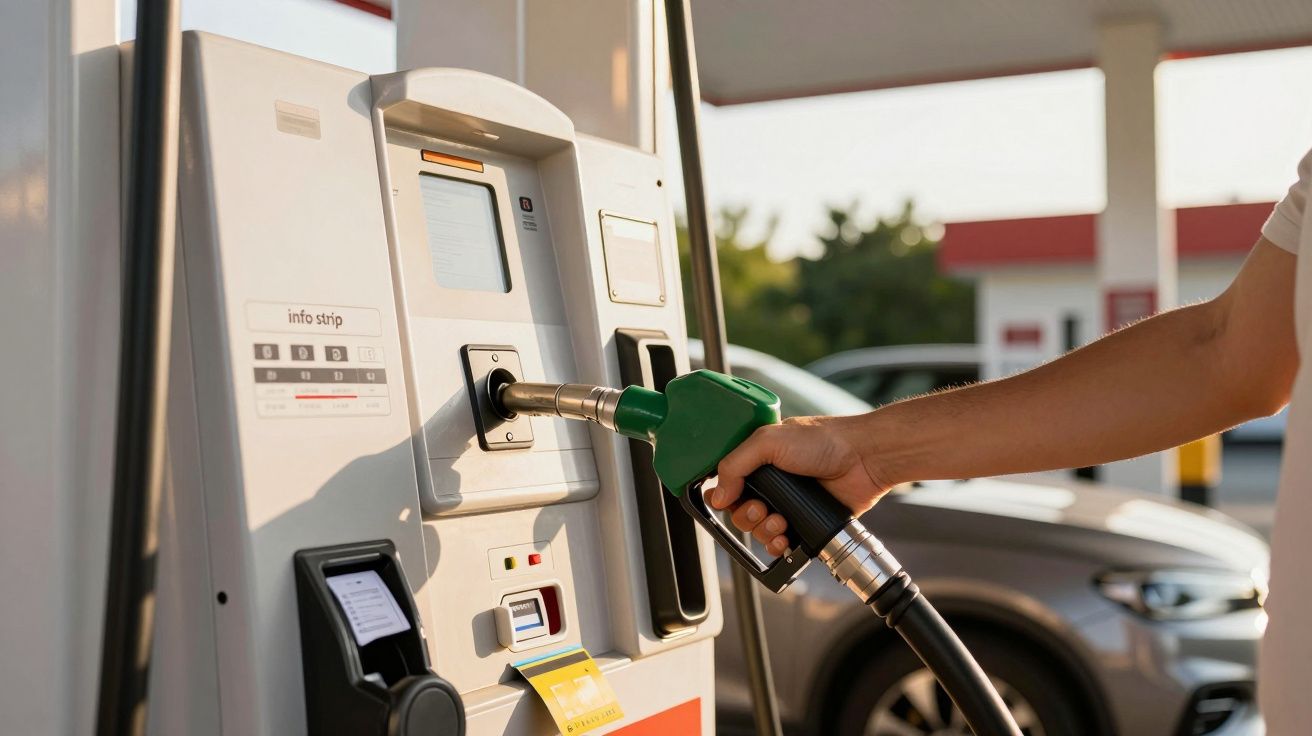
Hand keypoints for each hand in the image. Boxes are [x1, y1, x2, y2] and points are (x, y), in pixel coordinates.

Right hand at [709, 415, 890, 555]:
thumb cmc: (824, 441)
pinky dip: (778, 545)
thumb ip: (736, 464)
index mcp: (759, 460)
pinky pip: (781, 543)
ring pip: (759, 530)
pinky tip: (786, 538)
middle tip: (762, 508)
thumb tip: (717, 495)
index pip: (728, 484)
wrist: (863, 459)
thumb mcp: (769, 441)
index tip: (729, 500)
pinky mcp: (805, 523)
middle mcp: (772, 483)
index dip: (724, 496)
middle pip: (740, 512)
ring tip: (781, 521)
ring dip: (764, 531)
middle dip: (747, 516)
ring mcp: (789, 504)